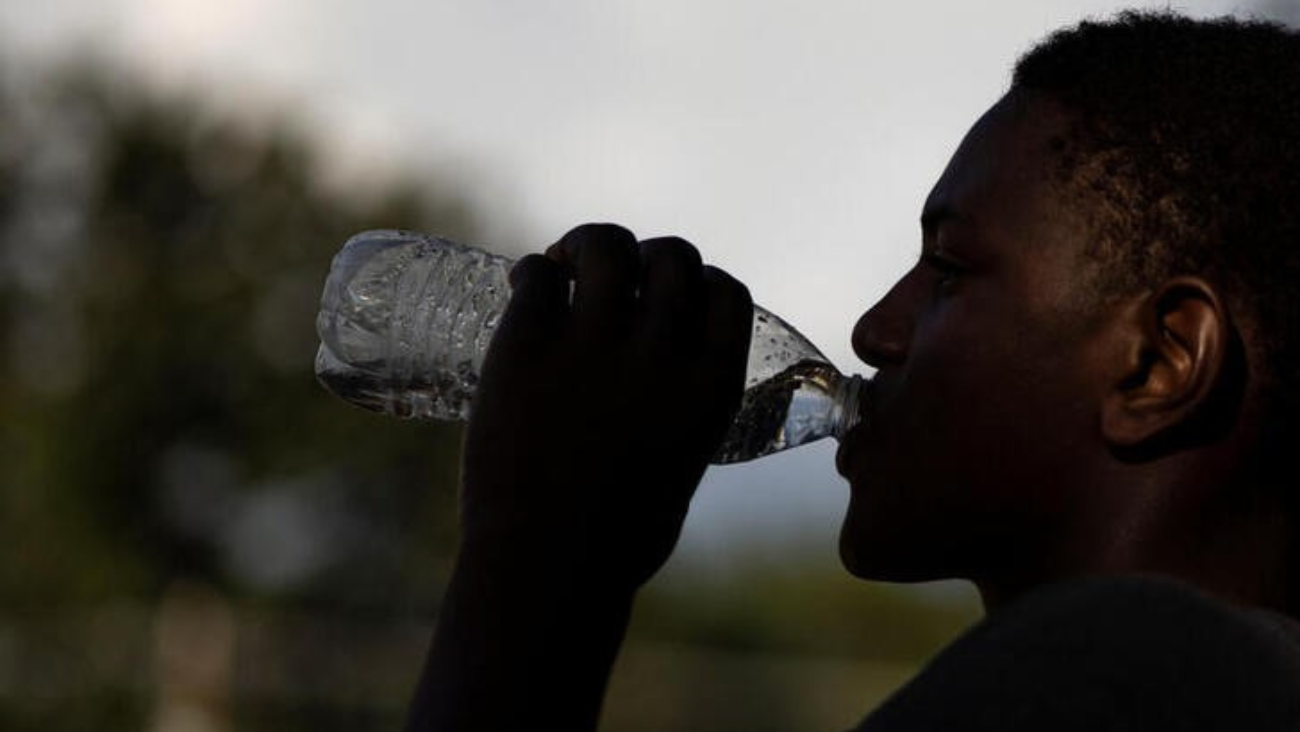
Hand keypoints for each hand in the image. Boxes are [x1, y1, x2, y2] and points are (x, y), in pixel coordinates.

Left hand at [459, 223, 752, 591]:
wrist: (548, 570)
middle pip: (670, 255)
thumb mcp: (678, 469)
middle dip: (644, 255)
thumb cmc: (614, 540)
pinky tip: (524, 287)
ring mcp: (593, 347)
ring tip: (564, 265)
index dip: (698, 281)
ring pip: (604, 247)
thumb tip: (649, 385)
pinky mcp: (527, 348)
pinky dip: (533, 272)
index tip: (669, 293)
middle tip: (610, 275)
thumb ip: (675, 415)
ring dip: (586, 245)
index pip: (725, 292)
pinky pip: (538, 275)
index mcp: (711, 388)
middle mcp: (661, 355)